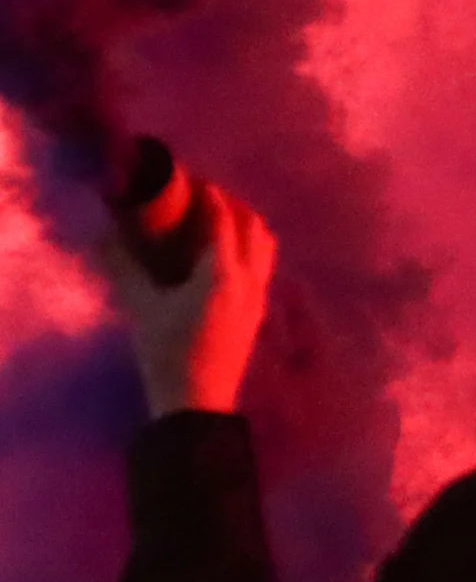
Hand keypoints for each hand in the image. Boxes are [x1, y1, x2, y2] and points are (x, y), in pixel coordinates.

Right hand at [103, 182, 275, 420]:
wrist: (197, 402)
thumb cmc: (166, 353)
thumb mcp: (142, 308)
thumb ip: (125, 268)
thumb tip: (103, 236)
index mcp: (222, 274)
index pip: (223, 219)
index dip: (209, 194)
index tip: (191, 179)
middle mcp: (250, 279)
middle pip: (253, 226)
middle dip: (232, 204)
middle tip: (204, 196)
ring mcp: (260, 295)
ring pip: (265, 245)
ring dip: (247, 223)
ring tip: (218, 219)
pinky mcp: (259, 310)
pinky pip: (264, 264)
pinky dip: (251, 245)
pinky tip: (226, 253)